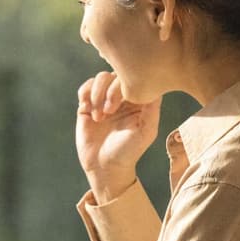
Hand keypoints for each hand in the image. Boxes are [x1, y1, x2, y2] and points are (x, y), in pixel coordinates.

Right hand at [75, 71, 159, 201]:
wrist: (105, 167)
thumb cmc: (129, 151)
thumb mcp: (146, 131)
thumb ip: (152, 109)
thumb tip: (154, 86)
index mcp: (138, 100)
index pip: (133, 78)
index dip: (124, 85)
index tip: (122, 105)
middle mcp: (122, 97)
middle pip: (115, 73)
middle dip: (109, 90)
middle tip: (109, 111)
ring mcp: (104, 100)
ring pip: (100, 78)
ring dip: (97, 94)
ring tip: (98, 116)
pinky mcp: (88, 105)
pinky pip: (85, 88)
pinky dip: (85, 95)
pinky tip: (88, 111)